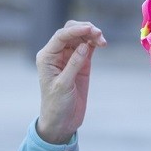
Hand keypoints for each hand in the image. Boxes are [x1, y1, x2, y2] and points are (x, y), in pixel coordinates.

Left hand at [35, 21, 106, 143]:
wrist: (62, 121)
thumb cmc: (57, 105)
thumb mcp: (64, 85)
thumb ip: (73, 64)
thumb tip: (84, 45)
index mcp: (47, 57)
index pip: (61, 36)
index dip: (76, 29)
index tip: (91, 29)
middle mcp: (56, 54)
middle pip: (70, 31)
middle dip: (85, 29)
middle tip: (99, 35)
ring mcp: (69, 57)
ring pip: (80, 37)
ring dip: (92, 35)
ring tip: (103, 41)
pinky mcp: (80, 63)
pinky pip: (87, 46)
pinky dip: (95, 42)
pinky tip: (102, 44)